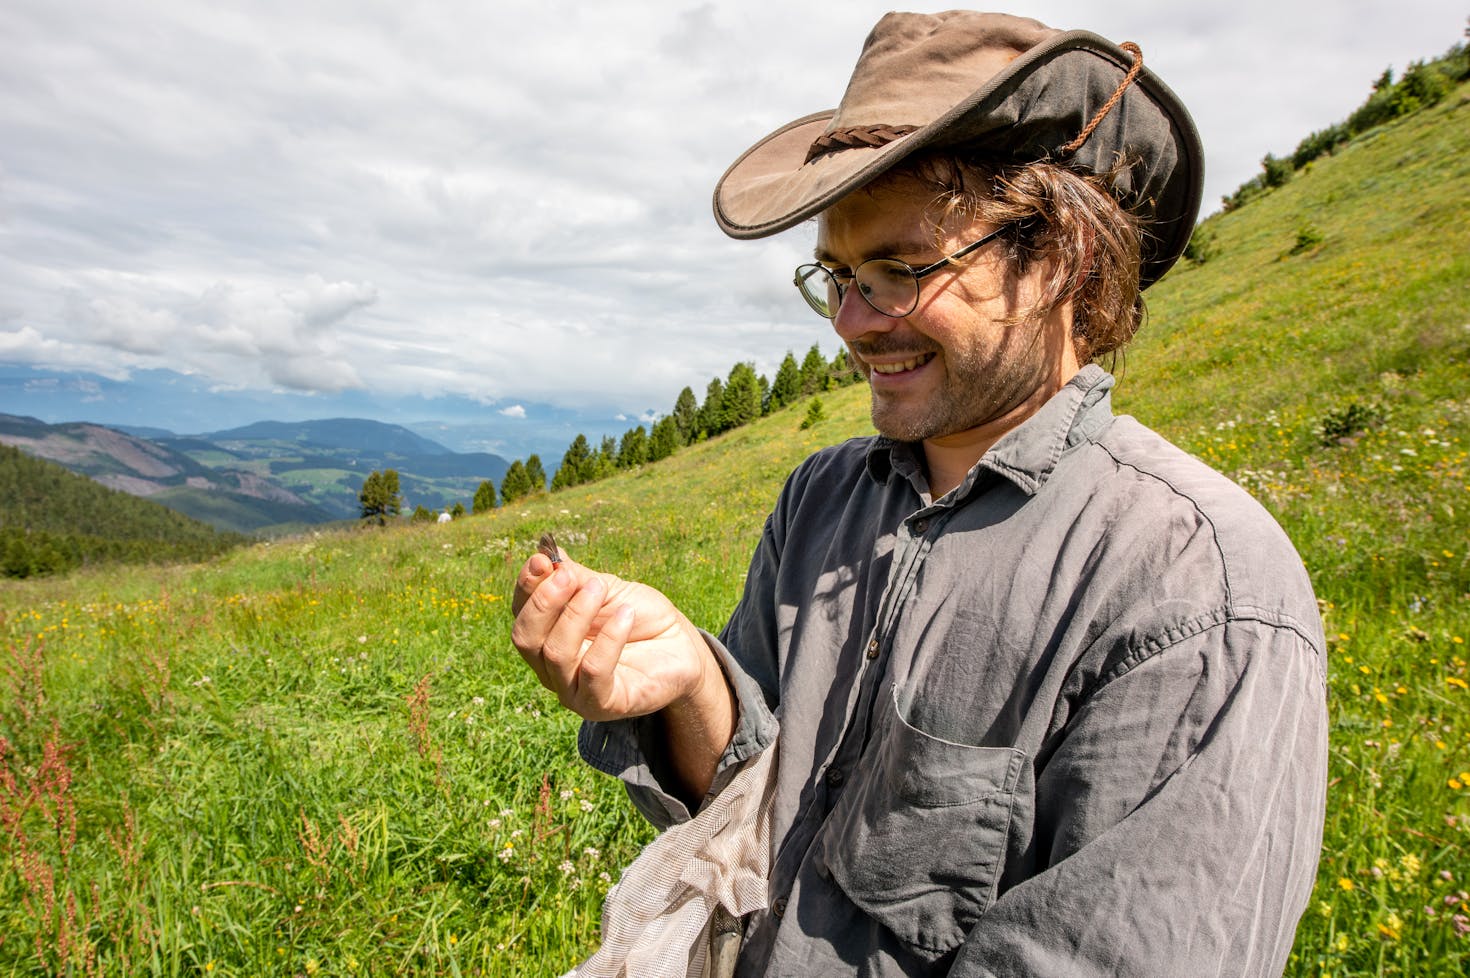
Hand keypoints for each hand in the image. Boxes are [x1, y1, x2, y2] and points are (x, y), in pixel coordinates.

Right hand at [510, 547, 714, 722]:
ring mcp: (573, 691)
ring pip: (556, 654)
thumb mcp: (606, 590)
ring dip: (577, 615)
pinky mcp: (602, 704)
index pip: (521, 614)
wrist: (681, 646)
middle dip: (543, 603)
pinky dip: (608, 639)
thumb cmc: (639, 617)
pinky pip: (594, 672)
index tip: (542, 560)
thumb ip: (574, 577)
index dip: (527, 587)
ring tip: (600, 587)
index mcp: (547, 637)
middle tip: (568, 575)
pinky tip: (626, 614)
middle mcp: (551, 668)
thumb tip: (546, 555)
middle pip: (526, 638)